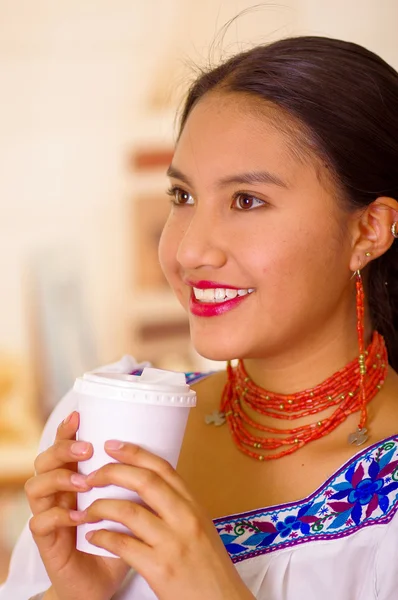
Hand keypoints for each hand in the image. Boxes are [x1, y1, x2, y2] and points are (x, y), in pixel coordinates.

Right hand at [25, 412, 129, 599]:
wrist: (103, 583)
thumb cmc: (117, 539)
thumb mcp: (128, 504)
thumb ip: (132, 480)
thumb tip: (156, 448)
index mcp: (75, 478)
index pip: (64, 447)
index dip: (67, 430)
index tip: (79, 416)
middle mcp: (57, 492)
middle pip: (44, 460)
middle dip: (63, 450)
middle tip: (86, 450)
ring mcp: (48, 515)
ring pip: (36, 486)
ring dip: (60, 479)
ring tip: (84, 482)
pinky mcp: (46, 541)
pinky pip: (40, 522)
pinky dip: (59, 516)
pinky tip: (78, 516)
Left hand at [82, 442, 254, 599]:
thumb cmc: (209, 569)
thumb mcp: (200, 529)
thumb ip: (178, 507)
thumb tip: (148, 487)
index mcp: (194, 506)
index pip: (163, 468)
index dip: (135, 453)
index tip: (112, 445)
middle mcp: (185, 519)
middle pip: (144, 481)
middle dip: (112, 473)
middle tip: (90, 476)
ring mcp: (173, 543)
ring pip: (128, 511)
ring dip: (101, 507)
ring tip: (87, 511)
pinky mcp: (160, 569)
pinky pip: (122, 545)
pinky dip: (102, 538)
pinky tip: (94, 537)